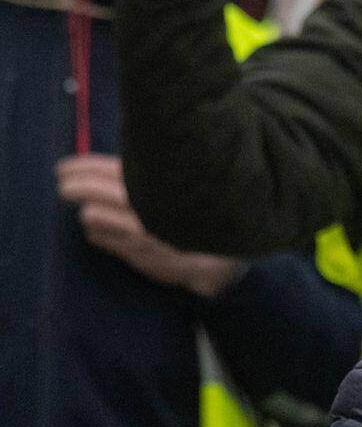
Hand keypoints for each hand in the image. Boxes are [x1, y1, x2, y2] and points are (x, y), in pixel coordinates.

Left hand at [56, 154, 241, 295]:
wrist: (230, 264)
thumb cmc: (213, 216)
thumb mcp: (190, 188)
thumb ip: (158, 175)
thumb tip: (127, 162)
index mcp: (159, 190)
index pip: (108, 172)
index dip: (83, 167)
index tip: (65, 167)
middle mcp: (145, 214)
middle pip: (92, 196)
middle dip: (75, 188)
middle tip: (66, 184)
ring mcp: (139, 239)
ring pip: (93, 220)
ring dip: (91, 212)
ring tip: (92, 208)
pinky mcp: (137, 258)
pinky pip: (104, 241)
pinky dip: (101, 232)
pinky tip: (104, 229)